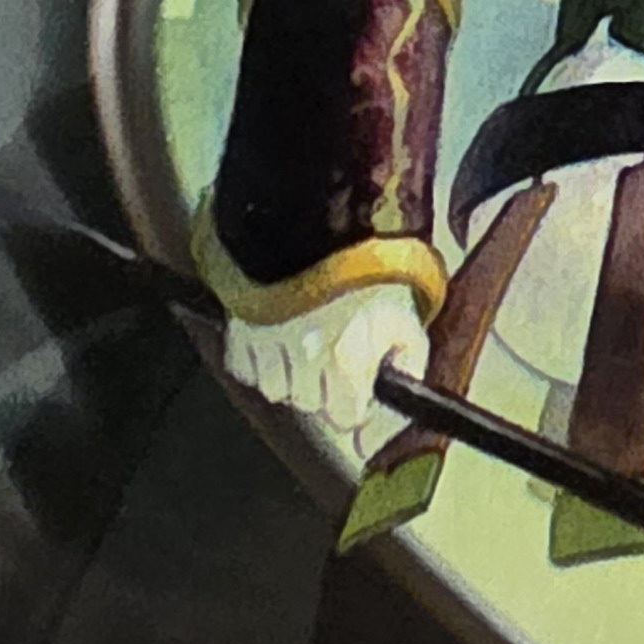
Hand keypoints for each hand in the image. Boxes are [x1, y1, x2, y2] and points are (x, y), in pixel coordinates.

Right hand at [225, 282, 427, 436]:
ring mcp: (267, 345)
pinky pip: (246, 368)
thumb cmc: (368, 270)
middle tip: (335, 349)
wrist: (321, 219)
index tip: (358, 387)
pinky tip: (277, 330)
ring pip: (277, 390)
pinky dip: (260, 357)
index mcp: (347, 362)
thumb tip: (385, 424)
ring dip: (292, 373)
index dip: (356, 402)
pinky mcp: (238, 329)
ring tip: (305, 335)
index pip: (347, 418)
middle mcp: (304, 360)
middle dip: (326, 386)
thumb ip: (406, 370)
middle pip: (312, 405)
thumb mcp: (406, 319)